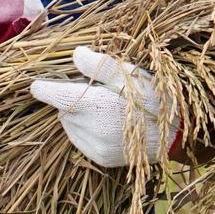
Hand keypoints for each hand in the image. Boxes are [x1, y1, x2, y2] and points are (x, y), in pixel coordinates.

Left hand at [29, 46, 181, 168]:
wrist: (178, 133)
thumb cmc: (155, 96)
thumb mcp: (130, 74)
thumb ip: (99, 65)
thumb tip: (75, 54)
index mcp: (96, 105)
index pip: (54, 96)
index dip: (42, 88)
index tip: (37, 84)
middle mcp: (92, 129)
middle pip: (63, 110)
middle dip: (70, 100)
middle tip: (93, 92)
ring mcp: (95, 147)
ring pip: (70, 127)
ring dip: (77, 116)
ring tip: (103, 109)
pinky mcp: (100, 159)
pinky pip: (80, 142)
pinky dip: (86, 132)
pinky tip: (107, 125)